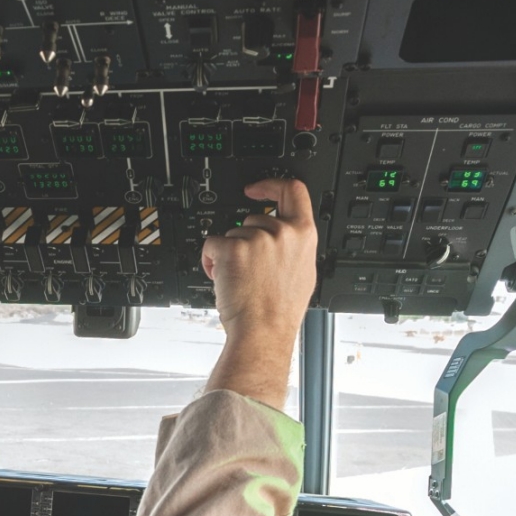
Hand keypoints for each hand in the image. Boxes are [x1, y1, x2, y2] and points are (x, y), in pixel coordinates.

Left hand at [201, 178, 318, 409]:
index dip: (271, 184)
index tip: (256, 189)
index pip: (293, 190)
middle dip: (245, 241)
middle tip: (248, 269)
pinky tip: (223, 279)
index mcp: (304, 234)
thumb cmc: (280, 311)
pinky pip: (212, 245)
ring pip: (232, 234)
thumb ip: (295, 248)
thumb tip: (287, 237)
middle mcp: (281, 232)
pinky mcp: (232, 249)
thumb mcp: (303, 273)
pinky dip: (211, 261)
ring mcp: (256, 239)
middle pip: (254, 219)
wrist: (263, 331)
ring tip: (239, 279)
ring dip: (229, 253)